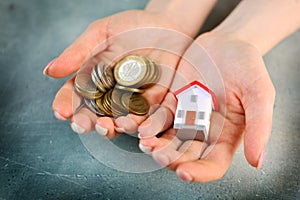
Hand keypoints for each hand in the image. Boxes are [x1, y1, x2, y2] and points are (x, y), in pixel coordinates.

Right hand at [44, 10, 191, 137]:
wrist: (169, 26)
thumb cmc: (133, 27)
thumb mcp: (103, 33)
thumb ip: (79, 52)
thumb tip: (50, 70)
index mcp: (94, 79)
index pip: (75, 95)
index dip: (66, 104)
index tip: (62, 112)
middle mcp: (112, 95)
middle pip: (96, 114)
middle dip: (89, 122)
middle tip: (84, 125)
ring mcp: (134, 102)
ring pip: (122, 121)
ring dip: (115, 127)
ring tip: (111, 126)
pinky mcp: (157, 104)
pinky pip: (151, 118)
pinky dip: (146, 125)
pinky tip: (140, 129)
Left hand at [138, 32, 275, 182]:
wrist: (227, 42)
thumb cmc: (248, 67)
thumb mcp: (259, 93)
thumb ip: (259, 125)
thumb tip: (257, 161)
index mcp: (225, 135)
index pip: (213, 163)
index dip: (200, 171)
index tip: (185, 172)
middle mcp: (203, 131)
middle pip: (185, 153)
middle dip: (171, 157)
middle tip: (159, 155)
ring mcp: (185, 117)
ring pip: (167, 137)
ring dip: (154, 143)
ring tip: (145, 142)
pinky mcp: (171, 102)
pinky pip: (157, 116)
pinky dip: (146, 122)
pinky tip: (136, 124)